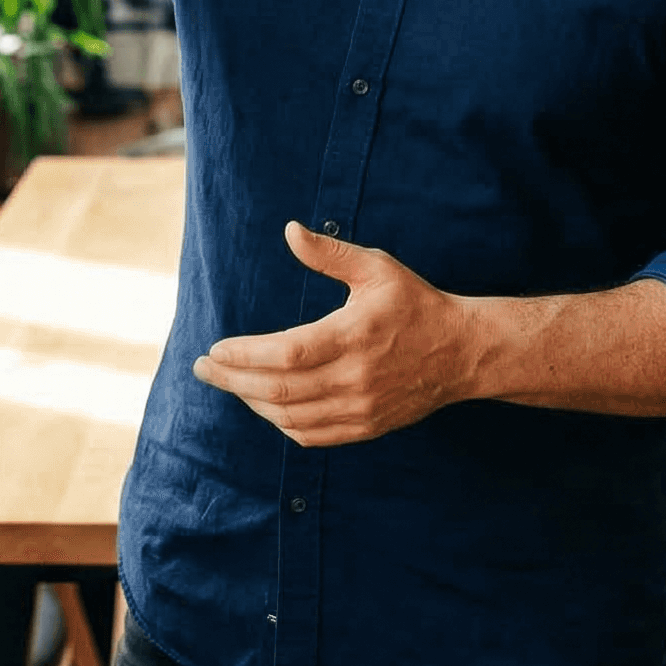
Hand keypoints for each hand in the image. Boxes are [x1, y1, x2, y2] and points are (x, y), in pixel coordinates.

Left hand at [192, 223, 471, 445]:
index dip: (246, 354)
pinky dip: (281, 423)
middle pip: (280, 390)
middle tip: (203, 367)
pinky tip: (265, 405)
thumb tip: (290, 230)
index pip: (287, 353)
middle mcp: (355, 379)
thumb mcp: (376, 268)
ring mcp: (361, 409)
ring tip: (228, 381)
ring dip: (252, 402)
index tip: (216, 347)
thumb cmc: (415, 303)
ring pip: (291, 417)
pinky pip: (312, 435)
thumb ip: (330, 253)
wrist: (461, 352)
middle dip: (233, 380)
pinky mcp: (366, 427)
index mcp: (354, 336)